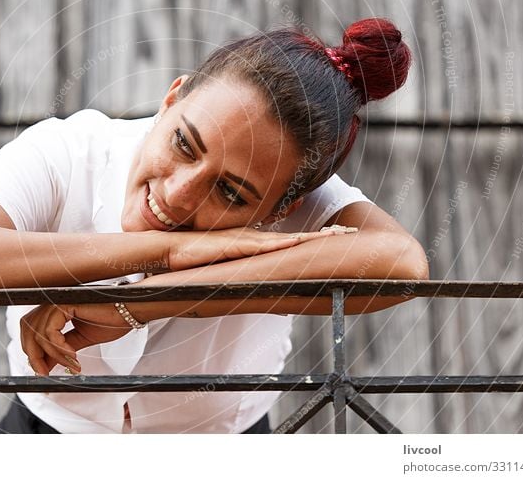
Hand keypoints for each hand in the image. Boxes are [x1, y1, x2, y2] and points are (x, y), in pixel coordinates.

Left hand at [19, 303, 133, 374]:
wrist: (131, 311)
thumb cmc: (112, 321)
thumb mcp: (80, 341)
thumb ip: (61, 350)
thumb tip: (46, 365)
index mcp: (55, 309)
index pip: (30, 329)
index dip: (32, 351)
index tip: (42, 371)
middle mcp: (53, 302)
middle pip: (27, 328)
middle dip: (34, 355)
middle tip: (45, 373)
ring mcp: (58, 301)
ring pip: (38, 332)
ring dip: (53, 354)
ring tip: (71, 364)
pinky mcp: (66, 304)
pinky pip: (51, 331)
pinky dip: (59, 348)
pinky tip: (74, 355)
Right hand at [166, 225, 356, 270]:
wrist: (172, 250)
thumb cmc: (195, 258)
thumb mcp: (226, 266)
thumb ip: (245, 272)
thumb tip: (264, 289)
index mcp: (255, 243)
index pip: (290, 241)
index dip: (313, 239)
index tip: (337, 236)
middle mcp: (256, 239)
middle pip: (296, 237)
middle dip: (324, 235)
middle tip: (350, 233)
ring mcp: (248, 240)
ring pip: (288, 239)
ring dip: (313, 238)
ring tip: (339, 236)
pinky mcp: (237, 244)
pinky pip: (266, 245)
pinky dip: (285, 244)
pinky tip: (302, 242)